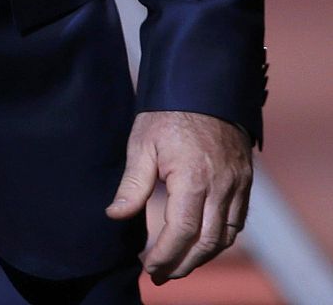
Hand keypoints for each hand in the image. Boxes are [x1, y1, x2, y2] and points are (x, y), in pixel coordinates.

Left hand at [106, 110, 252, 283]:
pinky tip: (201, 243)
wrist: (203, 85)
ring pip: (225, 236)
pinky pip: (237, 221)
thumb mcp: (142, 143)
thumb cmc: (167, 113)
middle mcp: (221, 186)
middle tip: (161, 275)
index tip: (149, 268)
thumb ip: (132, 185)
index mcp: (193, 177)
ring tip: (178, 264)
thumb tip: (115, 215)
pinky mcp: (245, 180)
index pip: (182, 231)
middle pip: (207, 242)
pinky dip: (220, 239)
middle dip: (184, 264)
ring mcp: (237, 184)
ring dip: (203, 256)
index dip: (166, 255)